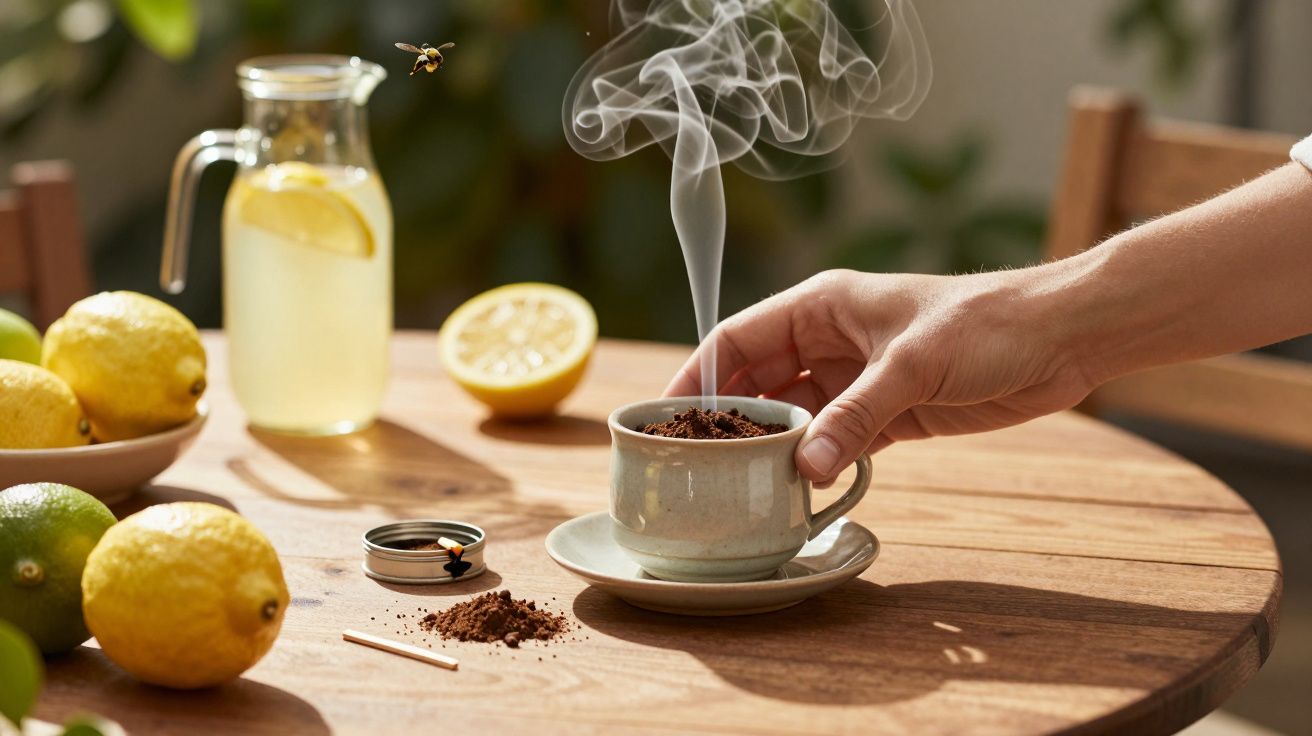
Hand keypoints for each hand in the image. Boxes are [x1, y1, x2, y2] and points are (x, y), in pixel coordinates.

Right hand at [664, 269, 1096, 482]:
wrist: (1060, 338)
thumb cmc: (986, 323)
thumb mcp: (912, 363)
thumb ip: (857, 415)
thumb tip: (805, 467)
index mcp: (821, 306)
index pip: (738, 339)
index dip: (697, 375)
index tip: (667, 417)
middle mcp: (830, 341)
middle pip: (757, 381)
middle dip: (727, 419)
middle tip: (694, 463)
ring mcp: (857, 379)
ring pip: (794, 416)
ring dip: (772, 447)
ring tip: (737, 484)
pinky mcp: (888, 413)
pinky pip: (835, 442)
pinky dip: (816, 464)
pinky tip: (796, 491)